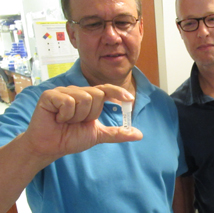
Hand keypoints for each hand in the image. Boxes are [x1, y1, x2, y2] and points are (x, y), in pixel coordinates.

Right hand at [23, 84, 142, 161]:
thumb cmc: (70, 138)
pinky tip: (57, 119)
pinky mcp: (50, 95)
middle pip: (96, 95)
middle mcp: (77, 91)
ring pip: (84, 98)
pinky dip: (65, 115)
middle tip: (77, 122)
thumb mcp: (98, 135)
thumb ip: (117, 133)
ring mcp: (63, 91)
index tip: (129, 98)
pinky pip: (67, 101)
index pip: (106, 89)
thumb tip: (139, 134)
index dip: (118, 92)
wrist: (50, 147)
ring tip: (66, 121)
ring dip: (77, 117)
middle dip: (90, 114)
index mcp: (88, 97)